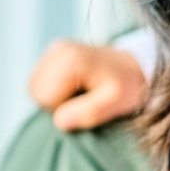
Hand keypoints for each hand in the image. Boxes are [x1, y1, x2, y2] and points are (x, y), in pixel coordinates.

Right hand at [30, 40, 148, 130]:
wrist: (135, 66)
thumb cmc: (127, 86)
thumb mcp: (116, 103)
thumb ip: (89, 113)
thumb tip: (60, 121)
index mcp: (71, 60)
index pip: (45, 99)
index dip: (63, 110)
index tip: (86, 104)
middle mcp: (59, 49)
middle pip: (36, 92)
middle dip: (57, 103)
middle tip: (84, 99)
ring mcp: (55, 49)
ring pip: (35, 87)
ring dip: (54, 96)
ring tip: (80, 93)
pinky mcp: (54, 52)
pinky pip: (40, 81)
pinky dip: (53, 88)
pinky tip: (74, 86)